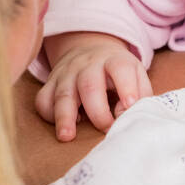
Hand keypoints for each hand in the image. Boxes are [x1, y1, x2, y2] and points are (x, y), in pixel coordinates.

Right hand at [35, 32, 153, 140]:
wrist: (89, 49)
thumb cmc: (117, 73)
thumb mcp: (136, 75)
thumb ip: (140, 95)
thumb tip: (129, 117)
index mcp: (114, 60)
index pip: (121, 69)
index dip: (127, 87)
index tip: (130, 105)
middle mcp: (88, 65)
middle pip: (90, 86)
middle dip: (98, 112)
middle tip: (106, 130)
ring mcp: (67, 73)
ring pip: (63, 93)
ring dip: (65, 116)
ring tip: (67, 136)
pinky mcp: (51, 82)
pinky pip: (44, 98)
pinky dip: (49, 114)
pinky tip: (62, 124)